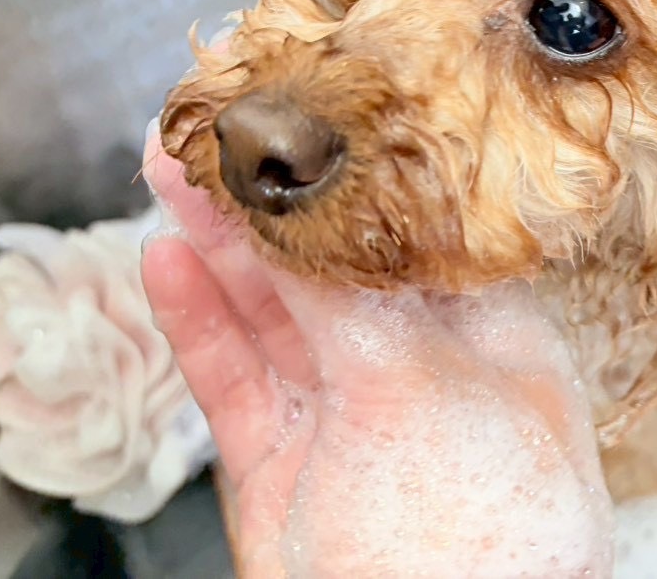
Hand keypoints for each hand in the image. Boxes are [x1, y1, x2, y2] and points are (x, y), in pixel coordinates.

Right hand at [140, 132, 612, 578]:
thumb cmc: (485, 537)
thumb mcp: (422, 390)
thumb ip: (356, 305)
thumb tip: (312, 223)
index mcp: (490, 336)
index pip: (411, 231)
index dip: (354, 174)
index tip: (303, 119)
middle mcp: (418, 366)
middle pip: (329, 262)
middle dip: (270, 198)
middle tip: (213, 129)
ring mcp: (345, 413)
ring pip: (272, 308)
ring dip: (218, 240)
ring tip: (171, 168)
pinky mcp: (283, 461)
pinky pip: (235, 374)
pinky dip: (198, 319)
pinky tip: (166, 261)